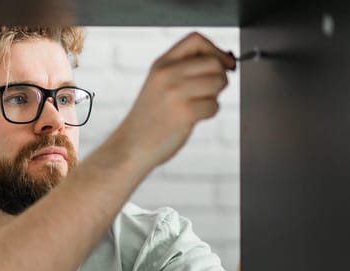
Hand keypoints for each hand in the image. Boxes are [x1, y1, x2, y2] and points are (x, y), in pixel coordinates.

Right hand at [113, 32, 235, 168]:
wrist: (131, 145)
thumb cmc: (149, 118)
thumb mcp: (158, 83)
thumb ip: (183, 69)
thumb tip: (224, 61)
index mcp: (161, 64)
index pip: (196, 39)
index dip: (215, 50)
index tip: (221, 64)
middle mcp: (167, 74)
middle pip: (213, 62)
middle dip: (219, 77)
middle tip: (207, 92)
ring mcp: (175, 93)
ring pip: (218, 82)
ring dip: (214, 96)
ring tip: (197, 105)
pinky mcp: (184, 112)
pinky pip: (214, 105)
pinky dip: (209, 113)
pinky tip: (192, 119)